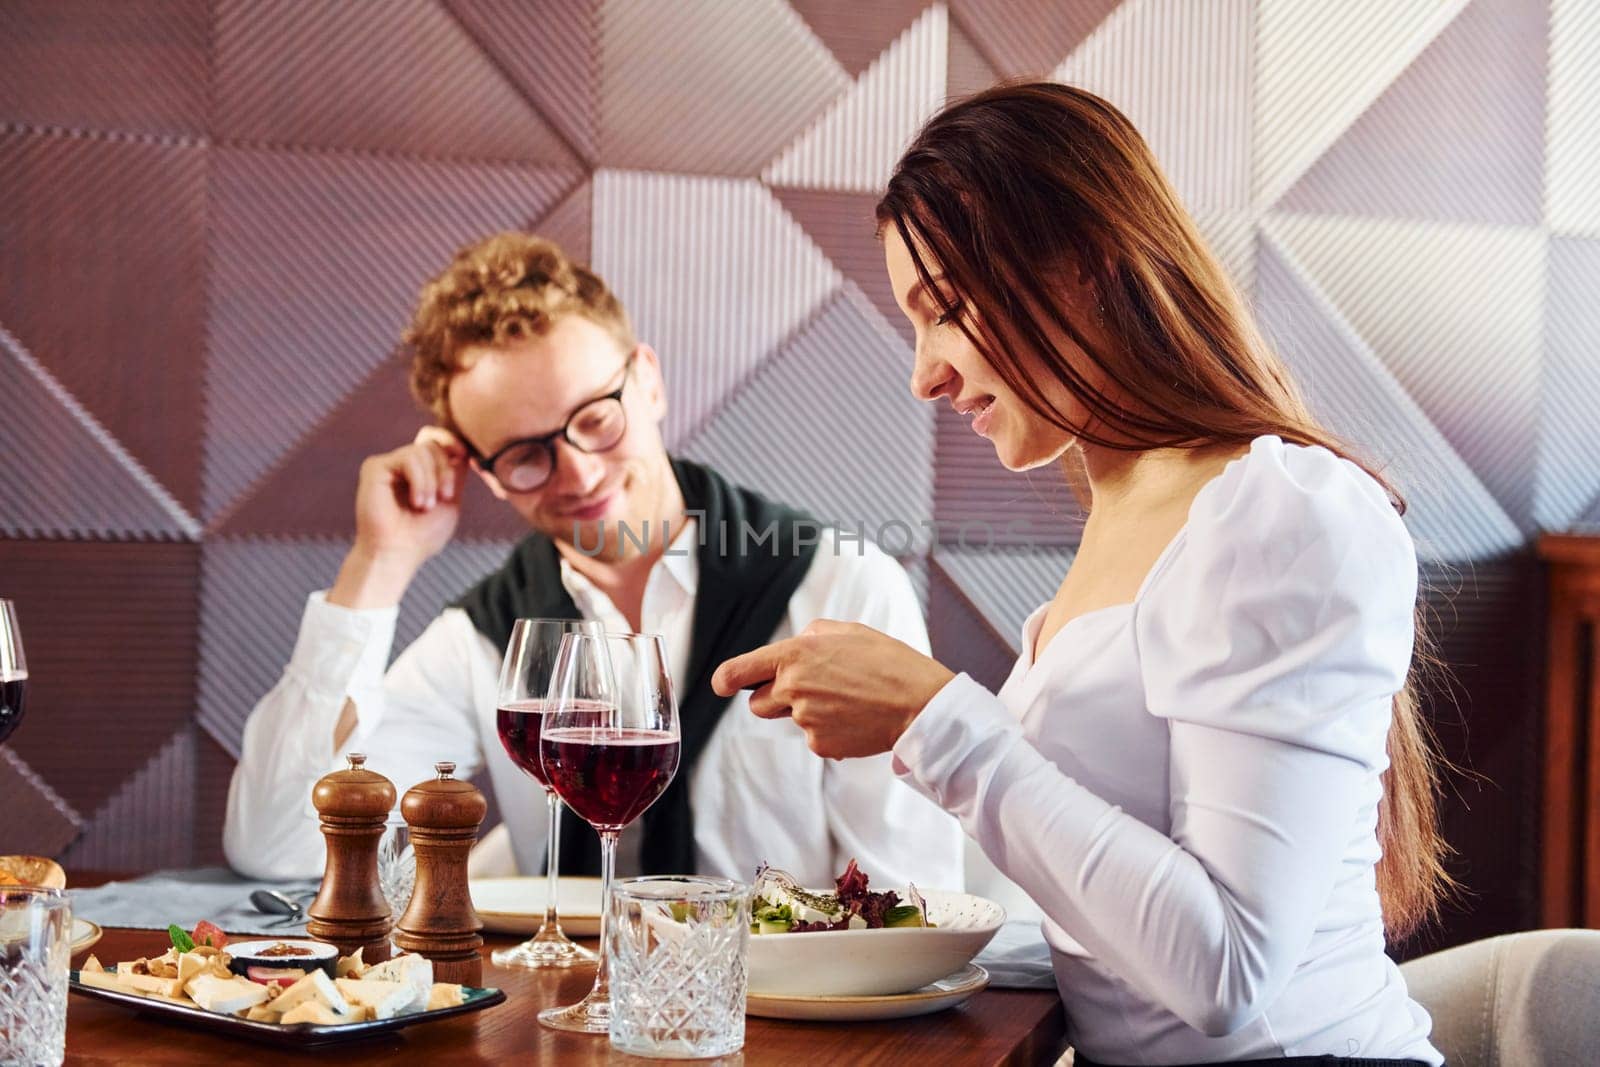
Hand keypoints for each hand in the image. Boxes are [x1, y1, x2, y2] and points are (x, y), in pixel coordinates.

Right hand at [329, 427, 467, 608]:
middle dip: (446, 471)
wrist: (398, 553)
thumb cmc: (423, 534)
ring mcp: (389, 464)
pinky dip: (420, 480)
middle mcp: (404, 465)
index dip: (454, 443)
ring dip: (432, 480)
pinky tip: (416, 502)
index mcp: (421, 471)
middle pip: (434, 444)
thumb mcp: (450, 499)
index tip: (464, 456)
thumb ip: (455, 472)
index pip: (439, 440)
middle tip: (445, 497)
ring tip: (425, 506)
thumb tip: (463, 447)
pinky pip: (408, 457)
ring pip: (424, 450)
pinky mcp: (375, 467)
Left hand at [712, 620, 954, 758]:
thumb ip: (813, 636)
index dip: (725, 679)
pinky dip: (828, 731)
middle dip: (776, 699)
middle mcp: (793, 689)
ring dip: (807, 713)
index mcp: (795, 656)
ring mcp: (805, 720)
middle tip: (813, 689)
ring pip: (790, 720)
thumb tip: (798, 645)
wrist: (919, 704)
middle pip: (758, 704)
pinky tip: (854, 718)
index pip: (738, 672)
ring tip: (845, 701)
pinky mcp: (820, 745)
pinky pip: (813, 738)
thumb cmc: (889, 662)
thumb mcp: (849, 631)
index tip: (722, 684)